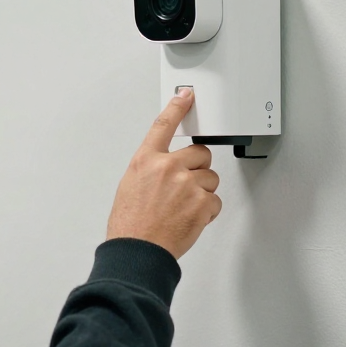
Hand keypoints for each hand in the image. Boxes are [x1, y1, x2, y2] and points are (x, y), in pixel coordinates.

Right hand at [106, 88, 220, 259]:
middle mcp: (167, 167)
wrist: (138, 250)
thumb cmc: (130, 224)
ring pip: (211, 178)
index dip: (177, 107)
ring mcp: (187, 184)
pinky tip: (188, 219)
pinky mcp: (202, 203)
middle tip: (185, 186)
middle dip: (198, 168)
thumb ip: (151, 169)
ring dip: (202, 191)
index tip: (186, 96)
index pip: (163, 125)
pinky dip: (206, 211)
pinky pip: (215, 201)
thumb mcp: (130, 185)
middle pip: (201, 153)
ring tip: (183, 208)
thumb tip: (165, 166)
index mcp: (146, 161)